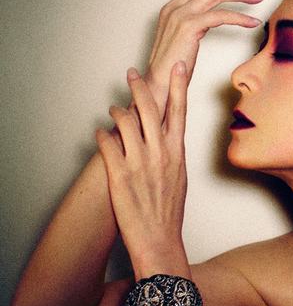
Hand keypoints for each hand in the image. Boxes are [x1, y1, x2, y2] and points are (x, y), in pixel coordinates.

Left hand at [95, 62, 188, 274]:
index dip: (179, 86)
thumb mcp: (180, 177)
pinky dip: (102, 134)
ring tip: (113, 110)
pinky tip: (99, 132)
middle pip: (150, 108)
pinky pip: (107, 144)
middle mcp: (160, 153)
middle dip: (140, 87)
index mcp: (177, 152)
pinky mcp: (120, 174)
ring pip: (125, 122)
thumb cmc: (169, 210)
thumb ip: (172, 153)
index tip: (179, 67)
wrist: (159, 238)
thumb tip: (166, 137)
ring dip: (117, 112)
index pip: (180, 111)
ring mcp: (139, 162)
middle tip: (132, 73)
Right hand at [143, 0, 264, 117]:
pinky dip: (239, 17)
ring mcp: (180, 15)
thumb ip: (199, 25)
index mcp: (173, 8)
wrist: (159, 86)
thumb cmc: (174, 69)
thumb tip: (217, 18)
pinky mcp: (188, 27)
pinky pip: (220, 16)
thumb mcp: (187, 41)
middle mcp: (175, 7)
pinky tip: (252, 21)